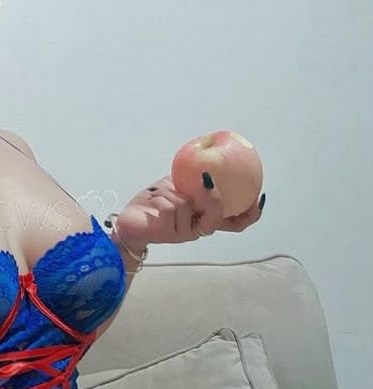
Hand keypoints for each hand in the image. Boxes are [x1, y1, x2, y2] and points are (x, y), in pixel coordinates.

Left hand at [115, 174, 264, 246]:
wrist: (130, 220)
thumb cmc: (155, 202)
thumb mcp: (177, 185)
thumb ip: (194, 177)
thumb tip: (210, 154)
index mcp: (206, 218)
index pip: (237, 222)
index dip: (252, 212)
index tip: (258, 195)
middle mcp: (199, 229)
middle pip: (217, 219)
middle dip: (214, 200)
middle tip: (208, 181)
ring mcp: (184, 234)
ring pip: (186, 206)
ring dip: (170, 193)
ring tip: (159, 194)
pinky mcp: (167, 234)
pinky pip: (169, 207)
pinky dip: (159, 198)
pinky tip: (151, 201)